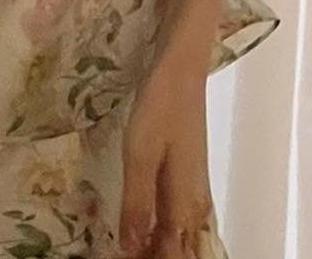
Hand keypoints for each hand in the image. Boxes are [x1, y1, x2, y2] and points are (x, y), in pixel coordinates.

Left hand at [118, 57, 214, 256]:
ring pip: (176, 235)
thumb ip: (137, 204)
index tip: (117, 258)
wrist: (182, 71)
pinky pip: (174, 218)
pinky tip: (137, 227)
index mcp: (186, 203)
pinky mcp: (186, 178)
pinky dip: (156, 230)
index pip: (171, 255)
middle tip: (117, 251)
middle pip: (177, 249)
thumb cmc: (161, 108)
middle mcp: (195, 204)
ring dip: (153, 245)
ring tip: (122, 246)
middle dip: (150, 255)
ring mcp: (192, 191)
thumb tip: (131, 249)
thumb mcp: (141, 155)